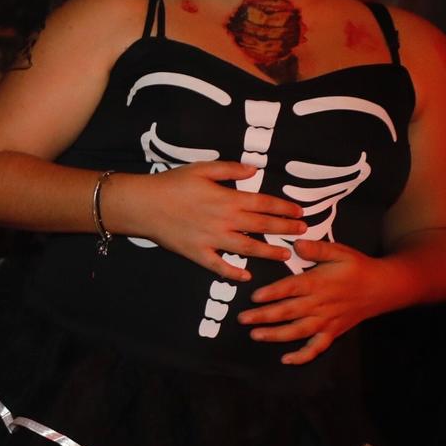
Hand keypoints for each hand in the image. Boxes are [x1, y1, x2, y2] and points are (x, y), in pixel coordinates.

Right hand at [107, 162, 307, 282]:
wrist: (143, 204)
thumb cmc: (171, 183)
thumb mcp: (202, 168)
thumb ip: (230, 170)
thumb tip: (254, 172)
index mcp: (227, 199)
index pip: (263, 203)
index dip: (284, 208)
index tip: (299, 211)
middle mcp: (224, 221)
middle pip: (261, 226)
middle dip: (284, 229)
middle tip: (302, 231)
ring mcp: (212, 240)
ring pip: (247, 248)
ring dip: (269, 252)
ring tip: (286, 254)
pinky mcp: (197, 253)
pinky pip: (218, 266)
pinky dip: (233, 272)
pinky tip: (246, 276)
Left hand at [236, 240, 412, 364]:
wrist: (383, 288)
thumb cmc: (357, 267)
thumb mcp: (340, 251)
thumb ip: (317, 248)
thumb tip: (296, 244)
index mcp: (318, 282)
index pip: (291, 288)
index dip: (273, 293)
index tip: (254, 296)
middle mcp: (320, 304)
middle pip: (289, 312)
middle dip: (264, 316)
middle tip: (243, 319)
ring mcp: (326, 320)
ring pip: (298, 331)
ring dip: (276, 335)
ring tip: (255, 335)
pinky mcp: (333, 332)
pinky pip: (317, 347)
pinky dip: (303, 355)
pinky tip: (286, 359)